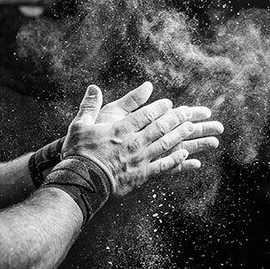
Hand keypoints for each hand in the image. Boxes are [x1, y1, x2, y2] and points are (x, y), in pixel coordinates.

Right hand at [62, 82, 222, 195]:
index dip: (159, 108)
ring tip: (191, 128)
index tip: (168, 103)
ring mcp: (139, 159)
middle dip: (176, 118)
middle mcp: (134, 142)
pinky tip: (185, 155)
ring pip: (165, 144)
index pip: (145, 114)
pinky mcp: (141, 175)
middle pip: (160, 127)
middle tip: (188, 112)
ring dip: (180, 135)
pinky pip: (163, 166)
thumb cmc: (78, 152)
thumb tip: (93, 87)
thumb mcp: (80, 124)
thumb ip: (90, 105)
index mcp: (121, 129)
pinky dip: (176, 160)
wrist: (81, 181)